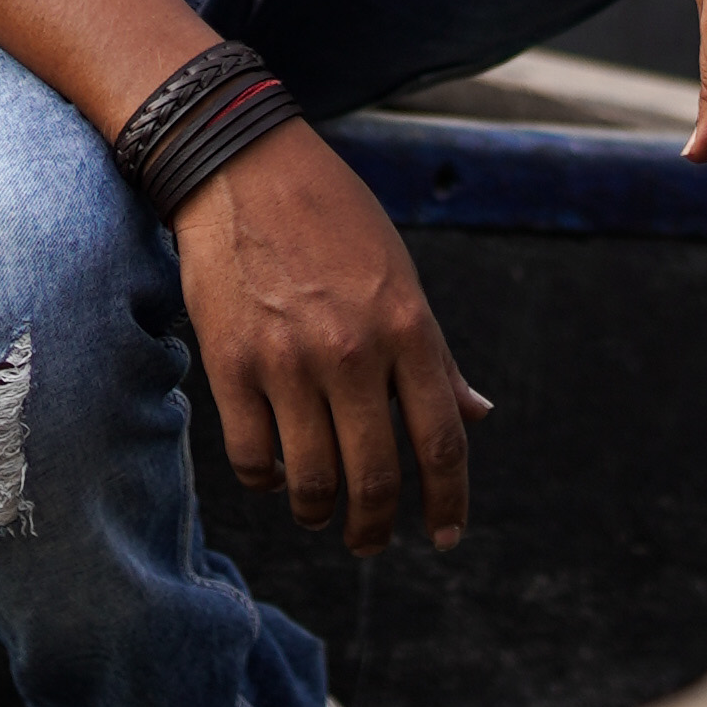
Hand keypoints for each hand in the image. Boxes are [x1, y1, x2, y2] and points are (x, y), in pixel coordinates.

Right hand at [173, 124, 491, 552]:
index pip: (443, 442)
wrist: (241, 165)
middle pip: (375, 477)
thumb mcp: (399, 273)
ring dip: (319, 513)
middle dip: (376, 528)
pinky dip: (267, 482)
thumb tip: (477, 414)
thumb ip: (435, 353)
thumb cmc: (331, 216)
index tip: (445, 536)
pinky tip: (273, 473)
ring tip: (319, 513)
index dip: (448, 502)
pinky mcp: (230, 366)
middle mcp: (353, 353)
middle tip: (370, 542)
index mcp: (408, 327)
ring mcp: (288, 362)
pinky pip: (253, 459)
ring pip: (313, 482)